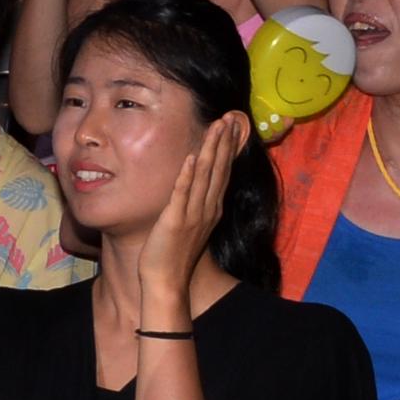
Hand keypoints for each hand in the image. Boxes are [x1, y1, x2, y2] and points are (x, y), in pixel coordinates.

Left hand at [138, 114, 248, 312]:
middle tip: (230, 117)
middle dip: (224, 142)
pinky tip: (192, 157)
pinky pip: (183, 194)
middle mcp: (207, 209)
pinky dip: (188, 175)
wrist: (166, 281)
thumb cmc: (173, 253)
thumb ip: (194, 203)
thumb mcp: (189, 224)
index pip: (223, 172)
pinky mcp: (175, 221)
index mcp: (211, 209)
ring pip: (206, 176)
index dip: (228, 148)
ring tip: (217, 127)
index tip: (234, 127)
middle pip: (219, 169)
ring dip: (211, 150)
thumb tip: (195, 183)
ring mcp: (193, 214)